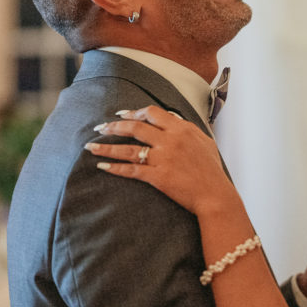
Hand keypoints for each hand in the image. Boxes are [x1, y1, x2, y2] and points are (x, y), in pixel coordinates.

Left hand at [84, 106, 239, 215]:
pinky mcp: (158, 177)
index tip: (121, 114)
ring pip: (128, 149)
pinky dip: (114, 168)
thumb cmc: (212, 170)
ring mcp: (163, 159)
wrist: (215, 194)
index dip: (133, 112)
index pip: (152, 112)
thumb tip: (174, 120)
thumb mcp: (205, 141)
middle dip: (114, 126)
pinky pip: (131, 170)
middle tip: (100, 128)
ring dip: (106, 146)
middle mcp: (170, 140)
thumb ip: (188, 129)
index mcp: (182, 129)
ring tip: (91, 146)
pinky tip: (102, 166)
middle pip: (135, 127)